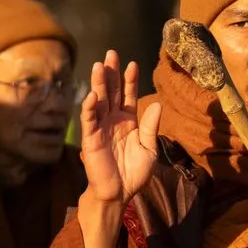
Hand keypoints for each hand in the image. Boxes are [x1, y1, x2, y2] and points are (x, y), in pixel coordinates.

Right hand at [80, 50, 161, 205]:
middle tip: (110, 53)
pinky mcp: (90, 138)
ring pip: (99, 101)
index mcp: (128, 121)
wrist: (119, 193)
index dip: (129, 80)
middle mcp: (113, 120)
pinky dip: (89, 108)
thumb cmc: (134, 173)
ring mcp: (100, 127)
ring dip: (98, 84)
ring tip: (99, 66)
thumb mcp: (149, 149)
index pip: (128, 95)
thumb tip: (157, 103)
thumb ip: (151, 127)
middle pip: (111, 92)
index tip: (132, 64)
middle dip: (111, 73)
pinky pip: (89, 120)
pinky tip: (92, 95)